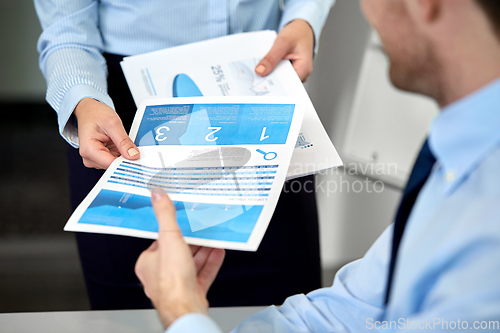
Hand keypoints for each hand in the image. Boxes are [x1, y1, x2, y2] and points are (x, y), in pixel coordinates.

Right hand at [73, 98, 139, 168]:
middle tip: (130, 146)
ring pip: (116, 164)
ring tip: (121, 142)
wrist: (89, 111)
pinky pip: (114, 160)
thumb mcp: (113, 124)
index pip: (111, 165)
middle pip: (114, 166)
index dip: (126, 163)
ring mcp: (94, 159)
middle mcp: (89, 158)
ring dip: (123, 155)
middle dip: (125, 158)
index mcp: (89, 150)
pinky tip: (119, 145)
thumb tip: (133, 155)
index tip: (138, 159)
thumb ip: (123, 141)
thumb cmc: (96, 114)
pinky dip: (120, 154)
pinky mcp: (100, 159)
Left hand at [135, 188, 225, 328]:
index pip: (160, 242)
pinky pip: (203, 275)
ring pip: (191, 264)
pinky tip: (218, 253)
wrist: (186, 307)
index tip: (182, 223)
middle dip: (193, 242)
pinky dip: (211, 263)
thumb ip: (165, 215)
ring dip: (204, 251)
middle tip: (202, 230)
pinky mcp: (192, 291)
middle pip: (178, 252)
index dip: (173, 231)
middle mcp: (160, 275)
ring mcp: (177, 285)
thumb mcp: (169, 237)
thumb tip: (158, 195)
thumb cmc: (172, 279)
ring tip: (213, 238)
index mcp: (148, 263)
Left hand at [255, 19, 314, 81]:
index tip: (260, 82)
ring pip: (279, 78)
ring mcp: (295, 72)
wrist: (301, 28)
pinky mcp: (289, 70)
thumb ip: (271, 58)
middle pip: (283, 82)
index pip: (287, 84)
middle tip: (256, 76)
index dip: (273, 84)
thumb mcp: (283, 42)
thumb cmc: (297, 33)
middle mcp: (301, 74)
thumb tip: (260, 71)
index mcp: (304, 69)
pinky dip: (271, 69)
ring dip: (269, 73)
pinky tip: (263, 66)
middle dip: (269, 79)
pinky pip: (278, 72)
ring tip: (259, 70)